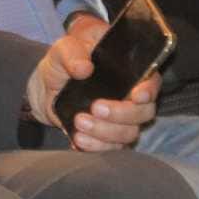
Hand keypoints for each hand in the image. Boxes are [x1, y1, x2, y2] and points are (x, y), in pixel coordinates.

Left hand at [25, 34, 159, 151]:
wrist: (46, 86)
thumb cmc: (63, 61)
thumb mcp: (63, 50)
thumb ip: (72, 54)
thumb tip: (83, 68)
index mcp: (129, 72)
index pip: (151, 82)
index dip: (148, 91)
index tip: (136, 96)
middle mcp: (131, 98)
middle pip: (144, 113)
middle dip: (121, 114)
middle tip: (95, 108)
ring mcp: (121, 120)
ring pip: (128, 133)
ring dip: (105, 131)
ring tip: (79, 122)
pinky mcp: (107, 136)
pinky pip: (111, 148)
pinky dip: (95, 146)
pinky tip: (78, 139)